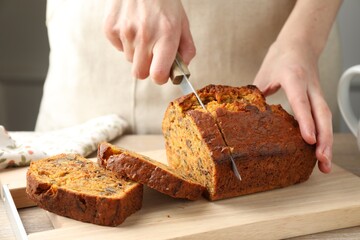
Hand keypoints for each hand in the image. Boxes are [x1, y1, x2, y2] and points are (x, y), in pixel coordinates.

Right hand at [104, 0, 195, 83]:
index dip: (160, 78)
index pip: (157, 74)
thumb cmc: (164, 2)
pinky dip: (125, 42)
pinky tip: (132, 26)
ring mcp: (125, 32)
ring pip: (130, 60)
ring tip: (143, 33)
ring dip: (136, 52)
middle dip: (147, 68)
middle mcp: (145, 35)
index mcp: (166, 36)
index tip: (161, 73)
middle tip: (152, 55)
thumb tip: (182, 71)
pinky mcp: (111, 28)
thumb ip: (186, 49)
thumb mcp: (182, 23)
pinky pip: (118, 48)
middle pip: (140, 73)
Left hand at [253, 39, 331, 173]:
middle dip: (324, 138)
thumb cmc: (280, 58)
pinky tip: (322, 151)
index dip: (305, 121)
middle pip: (321, 113)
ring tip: (325, 164)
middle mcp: (309, 85)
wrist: (300, 44)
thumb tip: (243, 118)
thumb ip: (257, 95)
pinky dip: (324, 135)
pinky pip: (323, 117)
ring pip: (326, 117)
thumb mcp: (264, 74)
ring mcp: (317, 92)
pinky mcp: (318, 98)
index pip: (301, 101)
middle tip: (322, 160)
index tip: (308, 140)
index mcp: (293, 77)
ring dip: (328, 141)